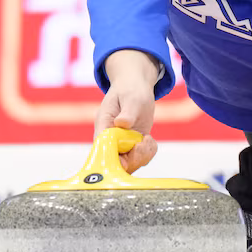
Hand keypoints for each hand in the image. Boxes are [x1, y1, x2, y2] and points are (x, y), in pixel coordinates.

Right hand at [94, 49, 159, 172]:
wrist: (136, 88)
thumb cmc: (130, 90)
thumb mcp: (131, 98)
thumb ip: (127, 112)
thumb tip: (121, 123)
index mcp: (103, 127)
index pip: (102, 149)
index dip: (113, 157)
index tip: (130, 151)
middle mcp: (110, 139)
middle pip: (115, 162)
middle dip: (132, 158)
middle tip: (144, 143)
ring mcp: (121, 144)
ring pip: (129, 164)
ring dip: (142, 156)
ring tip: (148, 139)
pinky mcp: (132, 145)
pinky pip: (139, 158)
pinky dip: (148, 152)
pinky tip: (149, 139)